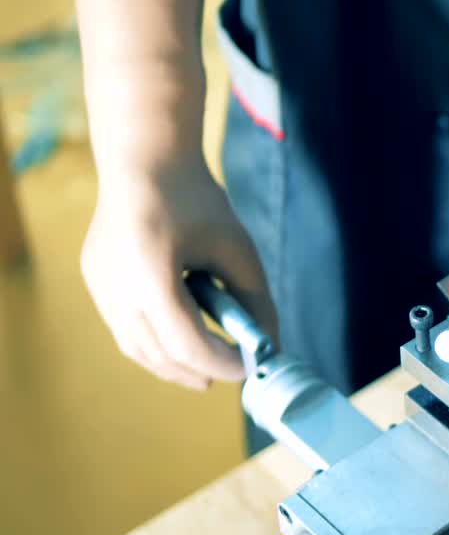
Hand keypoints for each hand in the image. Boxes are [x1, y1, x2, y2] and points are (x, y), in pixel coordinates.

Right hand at [82, 154, 276, 388]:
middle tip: (230, 376)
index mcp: (150, 273)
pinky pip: (123, 326)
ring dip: (172, 363)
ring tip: (205, 369)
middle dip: (197, 370)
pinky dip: (153, 342)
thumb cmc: (196, 200)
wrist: (145, 158)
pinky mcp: (93, 278)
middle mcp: (114, 284)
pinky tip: (179, 342)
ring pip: (135, 346)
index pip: (185, 341)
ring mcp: (97, 283)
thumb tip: (269, 345)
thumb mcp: (237, 249)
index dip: (219, 362)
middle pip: (157, 352)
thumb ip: (254, 300)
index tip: (247, 368)